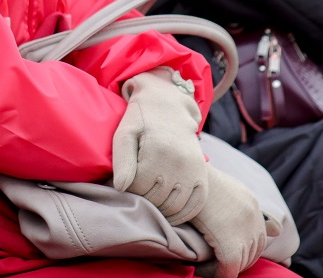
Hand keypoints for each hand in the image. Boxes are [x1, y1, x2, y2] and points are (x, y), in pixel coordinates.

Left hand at [112, 69, 207, 224]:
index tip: (123, 185)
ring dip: (160, 211)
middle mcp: (178, 162)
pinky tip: (170, 215)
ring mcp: (193, 169)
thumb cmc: (141, 121)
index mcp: (157, 151)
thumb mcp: (125, 134)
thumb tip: (120, 188)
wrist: (169, 106)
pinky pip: (196, 204)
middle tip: (136, 194)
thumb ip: (122, 161)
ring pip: (174, 206)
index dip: (127, 190)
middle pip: (156, 199)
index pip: (138, 189)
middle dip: (142, 200)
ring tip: (150, 204)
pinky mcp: (202, 174)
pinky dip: (183, 215)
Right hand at [190, 166, 270, 277]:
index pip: (258, 239)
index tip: (222, 254)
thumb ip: (247, 209)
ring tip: (204, 266)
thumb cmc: (194, 181)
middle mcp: (253, 217)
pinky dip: (218, 274)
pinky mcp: (229, 244)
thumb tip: (278, 230)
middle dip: (236, 262)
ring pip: (240, 263)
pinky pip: (228, 269)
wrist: (181, 172)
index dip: (242, 251)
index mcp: (251, 203)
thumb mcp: (224, 190)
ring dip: (224, 268)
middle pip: (252, 253)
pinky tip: (201, 270)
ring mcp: (243, 230)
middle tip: (213, 263)